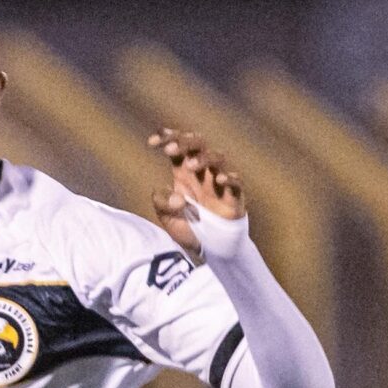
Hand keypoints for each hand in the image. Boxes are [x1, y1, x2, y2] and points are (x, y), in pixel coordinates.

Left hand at [146, 127, 244, 258]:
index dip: (167, 138)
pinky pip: (236, 182)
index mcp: (184, 172)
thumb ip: (162, 203)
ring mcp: (218, 181)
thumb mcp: (166, 217)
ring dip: (203, 158)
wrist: (207, 248)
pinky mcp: (234, 196)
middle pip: (198, 145)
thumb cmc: (188, 226)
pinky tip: (218, 180)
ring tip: (189, 166)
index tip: (152, 142)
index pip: (178, 146)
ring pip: (217, 158)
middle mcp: (202, 172)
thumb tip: (176, 198)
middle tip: (170, 149)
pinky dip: (229, 179)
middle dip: (185, 142)